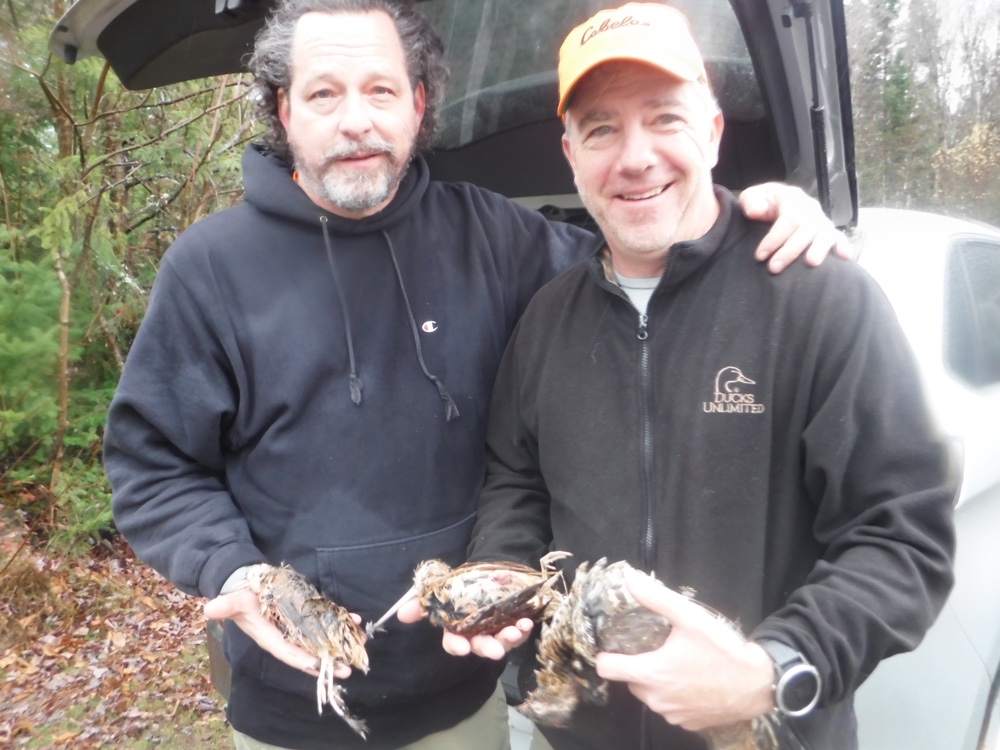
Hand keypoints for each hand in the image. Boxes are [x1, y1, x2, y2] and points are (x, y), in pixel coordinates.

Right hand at [204, 588, 354, 678]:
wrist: (246, 583)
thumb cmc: (240, 595)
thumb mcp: (233, 599)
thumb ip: (225, 605)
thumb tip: (210, 609)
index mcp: (270, 638)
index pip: (288, 653)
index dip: (304, 660)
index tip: (319, 666)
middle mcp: (287, 636)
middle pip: (310, 652)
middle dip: (329, 661)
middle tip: (349, 668)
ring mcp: (298, 627)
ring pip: (322, 639)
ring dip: (341, 642)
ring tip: (360, 644)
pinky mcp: (305, 615)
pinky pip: (326, 622)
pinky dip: (341, 621)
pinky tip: (356, 619)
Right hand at [395, 596, 533, 659]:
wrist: (487, 572)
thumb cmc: (461, 586)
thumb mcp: (440, 590)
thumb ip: (422, 601)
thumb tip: (401, 613)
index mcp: (458, 631)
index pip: (454, 643)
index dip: (457, 646)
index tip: (462, 648)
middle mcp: (478, 635)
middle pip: (481, 646)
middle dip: (488, 648)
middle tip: (496, 651)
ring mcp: (497, 631)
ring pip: (503, 641)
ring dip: (510, 639)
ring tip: (516, 630)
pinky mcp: (514, 623)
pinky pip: (520, 631)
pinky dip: (524, 629)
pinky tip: (527, 622)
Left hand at [595, 569, 773, 731]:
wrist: (759, 685)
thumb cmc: (724, 652)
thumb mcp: (690, 618)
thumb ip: (656, 598)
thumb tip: (630, 578)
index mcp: (651, 674)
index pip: (607, 668)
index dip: (607, 654)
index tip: (616, 645)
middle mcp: (657, 699)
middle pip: (630, 680)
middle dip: (639, 664)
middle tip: (658, 648)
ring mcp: (673, 714)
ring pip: (650, 695)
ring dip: (657, 681)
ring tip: (678, 662)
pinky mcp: (689, 724)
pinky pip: (671, 707)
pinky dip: (676, 695)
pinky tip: (692, 681)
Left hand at [740, 182, 851, 272]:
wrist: (774, 202)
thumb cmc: (761, 203)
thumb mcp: (752, 196)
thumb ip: (751, 201)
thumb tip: (756, 212)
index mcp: (791, 197)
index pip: (788, 217)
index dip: (774, 238)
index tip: (760, 256)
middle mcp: (809, 207)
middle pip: (806, 227)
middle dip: (790, 250)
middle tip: (774, 268)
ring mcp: (820, 219)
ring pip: (824, 233)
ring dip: (819, 249)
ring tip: (810, 263)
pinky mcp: (827, 230)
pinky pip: (839, 236)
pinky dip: (843, 246)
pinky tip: (844, 257)